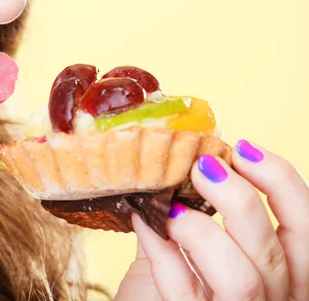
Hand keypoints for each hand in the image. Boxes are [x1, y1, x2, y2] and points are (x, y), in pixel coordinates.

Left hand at [114, 140, 308, 299]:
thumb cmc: (165, 291)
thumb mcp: (191, 252)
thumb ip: (194, 215)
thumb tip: (179, 164)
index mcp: (285, 279)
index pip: (307, 228)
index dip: (283, 183)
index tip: (245, 149)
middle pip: (275, 249)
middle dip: (239, 198)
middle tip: (202, 167)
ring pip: (242, 277)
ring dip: (203, 231)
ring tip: (171, 205)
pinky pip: (184, 288)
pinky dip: (161, 250)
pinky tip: (143, 221)